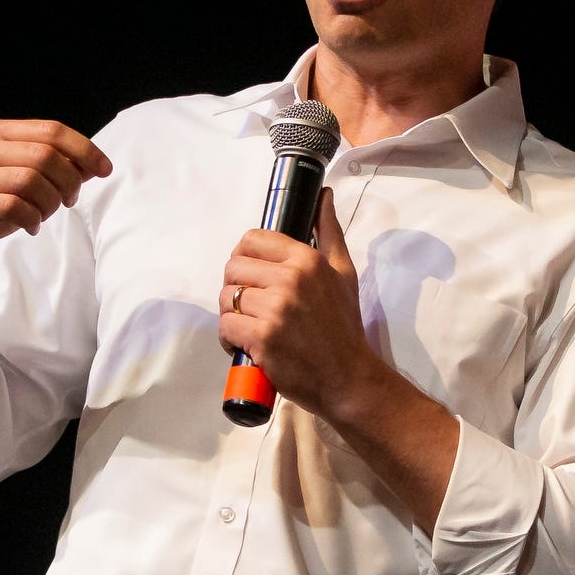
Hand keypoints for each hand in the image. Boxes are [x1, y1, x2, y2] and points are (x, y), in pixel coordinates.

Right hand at [0, 120, 112, 285]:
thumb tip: (94, 163)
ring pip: (30, 181)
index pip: (51, 130)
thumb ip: (57, 169)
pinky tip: (30, 227)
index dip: (84, 149)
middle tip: (68, 202)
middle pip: (45, 156)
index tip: (105, 169)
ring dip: (49, 204)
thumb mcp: (27, 184)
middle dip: (68, 182)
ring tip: (44, 215)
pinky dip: (31, 220)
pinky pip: (13, 207)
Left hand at [217, 197, 385, 422]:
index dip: (244, 257)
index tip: (251, 276)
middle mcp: (290, 279)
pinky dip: (229, 339)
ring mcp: (274, 309)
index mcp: (307, 259)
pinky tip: (245, 346)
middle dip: (235, 288)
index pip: (252, 239)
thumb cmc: (344, 327)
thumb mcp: (344, 273)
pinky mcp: (261, 338)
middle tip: (250, 307)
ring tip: (250, 327)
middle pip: (233, 268)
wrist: (348, 378)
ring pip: (225, 298)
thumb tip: (323, 196)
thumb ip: (329, 232)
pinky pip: (225, 326)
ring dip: (231, 315)